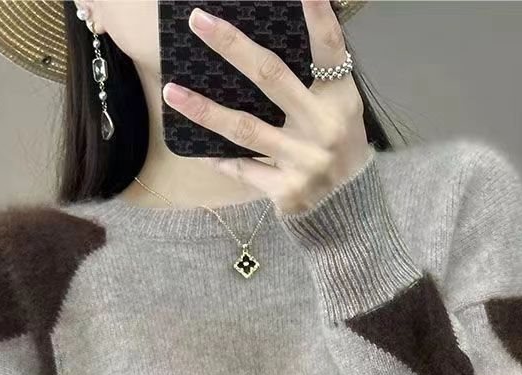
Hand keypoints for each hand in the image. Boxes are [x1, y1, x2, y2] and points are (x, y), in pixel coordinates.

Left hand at [161, 0, 370, 214]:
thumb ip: (314, 81)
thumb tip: (261, 48)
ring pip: (244, 128)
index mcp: (340, 100)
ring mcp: (304, 161)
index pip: (330, 49)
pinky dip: (221, 160)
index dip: (318, 16)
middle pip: (271, 78)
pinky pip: (243, 170)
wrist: (350, 209)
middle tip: (198, 21)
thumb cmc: (338, 148)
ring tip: (171, 92)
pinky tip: (199, 150)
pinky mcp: (286, 190)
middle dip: (232, 47)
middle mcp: (323, 127)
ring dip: (204, 109)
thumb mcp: (339, 110)